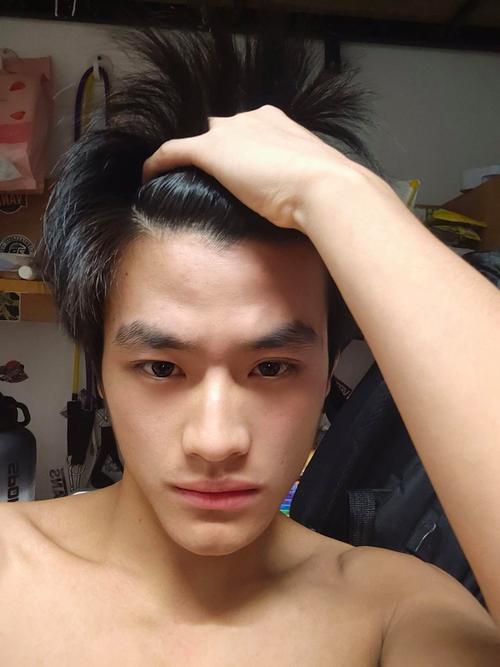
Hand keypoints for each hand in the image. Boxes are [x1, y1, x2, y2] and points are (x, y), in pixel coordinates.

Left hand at [142, 105, 360, 230]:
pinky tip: (147, 177)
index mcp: (276, 121)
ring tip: (180, 181)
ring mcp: (230, 133)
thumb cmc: (326, 187)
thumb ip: (299, 179)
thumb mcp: (313, 178)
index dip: (239, 150)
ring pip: (196, 141)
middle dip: (217, 153)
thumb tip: (303, 200)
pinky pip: (172, 152)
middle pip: (220, 131)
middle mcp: (250, 119)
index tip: (237, 173)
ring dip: (190, 159)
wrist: (324, 186)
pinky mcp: (210, 150)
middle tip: (215, 184)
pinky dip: (158, 163)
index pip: (248, 130)